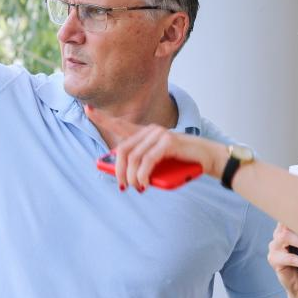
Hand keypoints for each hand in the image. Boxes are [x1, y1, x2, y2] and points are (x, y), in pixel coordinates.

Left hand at [84, 105, 221, 191]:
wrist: (210, 159)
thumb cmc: (185, 163)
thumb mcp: (160, 166)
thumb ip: (143, 166)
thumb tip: (126, 178)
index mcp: (147, 134)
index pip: (120, 125)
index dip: (102, 118)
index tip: (87, 109)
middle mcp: (151, 130)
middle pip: (123, 149)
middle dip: (118, 170)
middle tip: (122, 186)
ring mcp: (160, 134)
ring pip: (133, 157)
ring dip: (131, 176)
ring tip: (135, 187)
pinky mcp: (169, 142)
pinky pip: (147, 160)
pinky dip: (142, 175)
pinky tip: (143, 183)